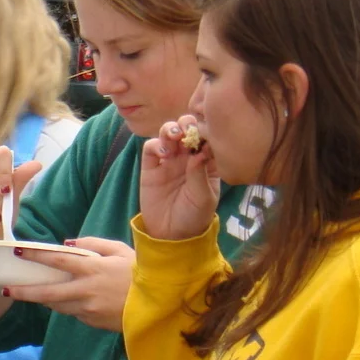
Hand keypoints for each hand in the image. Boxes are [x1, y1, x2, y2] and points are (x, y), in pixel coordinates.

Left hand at [0, 238, 133, 329]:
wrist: (159, 306)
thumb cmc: (141, 273)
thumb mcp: (120, 250)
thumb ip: (93, 244)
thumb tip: (69, 244)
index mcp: (93, 268)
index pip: (57, 260)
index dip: (36, 255)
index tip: (19, 252)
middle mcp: (86, 290)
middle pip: (47, 292)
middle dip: (24, 291)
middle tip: (6, 290)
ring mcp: (88, 309)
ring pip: (57, 305)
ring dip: (43, 299)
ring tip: (28, 293)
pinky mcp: (93, 322)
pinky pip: (74, 313)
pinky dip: (67, 305)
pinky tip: (66, 299)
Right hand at [138, 117, 218, 241]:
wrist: (171, 234)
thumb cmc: (194, 216)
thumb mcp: (204, 198)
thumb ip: (200, 174)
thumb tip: (200, 151)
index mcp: (207, 162)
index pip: (207, 138)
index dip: (206, 131)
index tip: (206, 135)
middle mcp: (187, 157)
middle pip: (187, 129)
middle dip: (188, 124)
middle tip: (188, 131)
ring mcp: (169, 160)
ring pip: (168, 133)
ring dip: (171, 129)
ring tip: (174, 136)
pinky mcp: (151, 167)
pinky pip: (151, 147)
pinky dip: (156, 145)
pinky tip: (163, 154)